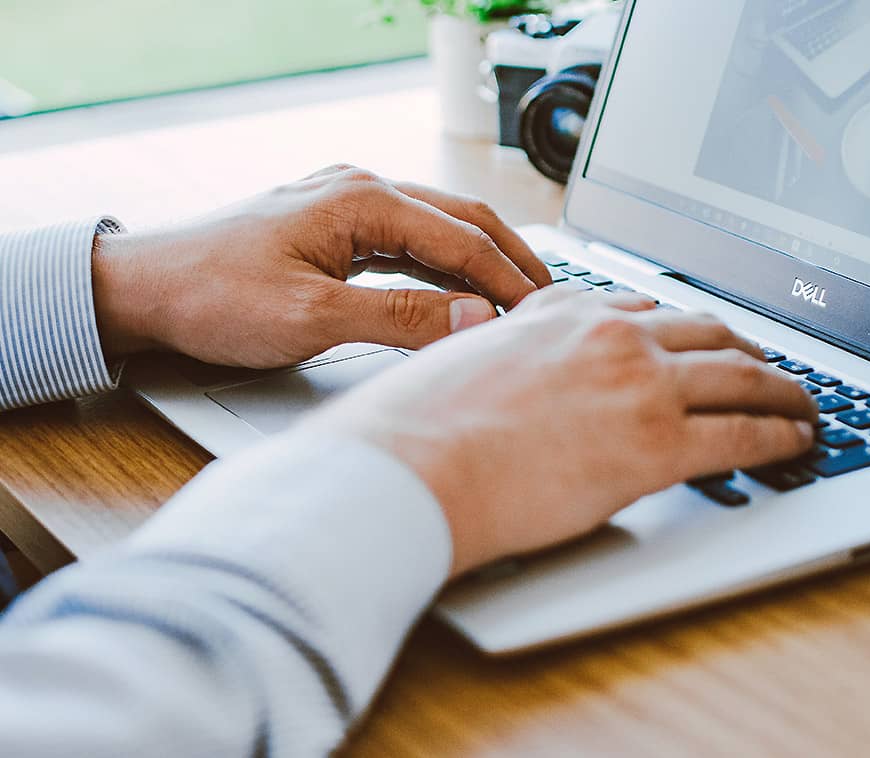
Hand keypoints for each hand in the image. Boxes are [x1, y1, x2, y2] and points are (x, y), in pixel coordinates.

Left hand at [92, 165, 549, 365]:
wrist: (146, 288)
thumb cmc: (214, 295)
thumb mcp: (313, 317)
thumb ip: (400, 317)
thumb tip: (475, 318)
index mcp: (360, 200)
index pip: (462, 237)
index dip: (509, 277)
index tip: (541, 313)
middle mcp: (359, 190)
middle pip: (460, 219)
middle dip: (509, 258)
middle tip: (548, 297)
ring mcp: (345, 205)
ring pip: (436, 228)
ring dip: (478, 261)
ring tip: (516, 297)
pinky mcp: (332, 228)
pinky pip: (406, 242)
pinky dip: (441, 268)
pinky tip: (457, 292)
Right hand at [310, 289, 818, 577]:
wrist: (409, 467)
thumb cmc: (415, 426)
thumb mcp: (456, 359)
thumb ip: (496, 346)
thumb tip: (497, 347)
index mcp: (556, 314)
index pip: (642, 306)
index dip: (682, 325)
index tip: (696, 339)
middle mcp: (605, 336)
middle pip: (705, 329)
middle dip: (744, 348)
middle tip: (761, 368)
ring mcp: (637, 384)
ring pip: (741, 373)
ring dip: (780, 388)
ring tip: (796, 403)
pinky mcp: (655, 444)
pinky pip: (745, 432)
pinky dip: (779, 435)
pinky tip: (790, 442)